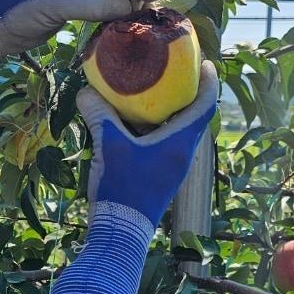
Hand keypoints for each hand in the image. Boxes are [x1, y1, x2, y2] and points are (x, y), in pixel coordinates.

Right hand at [78, 61, 219, 226]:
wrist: (121, 231)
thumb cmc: (123, 187)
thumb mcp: (109, 146)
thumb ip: (99, 115)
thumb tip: (85, 90)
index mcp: (180, 142)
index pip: (205, 105)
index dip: (208, 81)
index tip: (204, 62)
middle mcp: (183, 153)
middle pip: (194, 116)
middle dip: (187, 93)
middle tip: (173, 72)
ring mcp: (173, 167)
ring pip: (179, 131)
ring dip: (171, 112)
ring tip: (154, 93)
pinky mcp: (161, 176)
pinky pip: (166, 144)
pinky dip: (158, 129)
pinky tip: (136, 124)